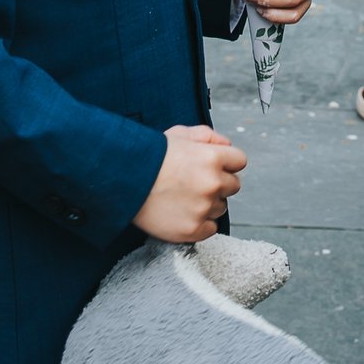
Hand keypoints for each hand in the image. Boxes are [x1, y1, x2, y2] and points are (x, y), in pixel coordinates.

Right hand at [132, 124, 247, 243]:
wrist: (124, 180)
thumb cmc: (151, 155)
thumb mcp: (179, 134)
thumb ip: (208, 136)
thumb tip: (227, 146)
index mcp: (213, 157)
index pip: (239, 161)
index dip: (226, 163)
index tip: (211, 166)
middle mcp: (212, 183)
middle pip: (233, 186)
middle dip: (218, 183)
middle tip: (195, 183)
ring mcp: (203, 208)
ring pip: (221, 207)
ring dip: (208, 203)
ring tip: (184, 197)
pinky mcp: (192, 230)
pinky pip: (211, 229)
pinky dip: (201, 224)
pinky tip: (184, 213)